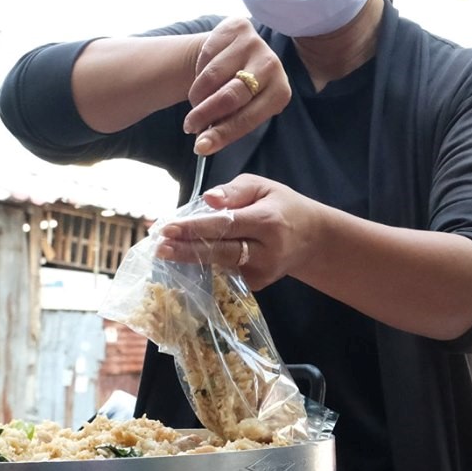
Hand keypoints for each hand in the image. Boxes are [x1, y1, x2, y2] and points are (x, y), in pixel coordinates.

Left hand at [154, 174, 326, 290]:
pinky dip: (206, 264)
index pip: (225, 225)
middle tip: (159, 247)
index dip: (194, 228)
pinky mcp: (257, 284)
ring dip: (190, 257)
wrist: (312, 239)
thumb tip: (207, 199)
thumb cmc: (283, 207)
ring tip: (165, 251)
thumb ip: (234, 191)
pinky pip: (225, 273)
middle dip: (185, 249)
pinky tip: (188, 257)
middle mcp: (266, 250)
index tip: (167, 228)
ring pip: (219, 265)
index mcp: (267, 221)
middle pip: (219, 251)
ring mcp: (262, 272)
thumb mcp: (264, 187)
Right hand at [182, 18, 290, 155]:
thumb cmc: (238, 91)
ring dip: (198, 94)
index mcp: (280, 93)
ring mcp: (256, 43)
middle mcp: (273, 65)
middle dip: (204, 115)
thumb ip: (226, 126)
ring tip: (196, 101)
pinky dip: (199, 70)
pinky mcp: (238, 27)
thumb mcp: (242, 110)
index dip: (223, 134)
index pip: (248, 117)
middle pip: (230, 96)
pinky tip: (203, 74)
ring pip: (213, 76)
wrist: (233, 54)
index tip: (201, 147)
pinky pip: (207, 54)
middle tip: (189, 127)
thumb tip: (202, 145)